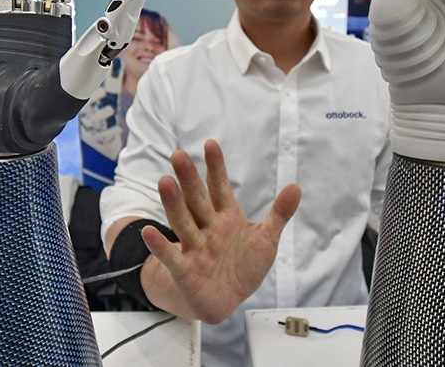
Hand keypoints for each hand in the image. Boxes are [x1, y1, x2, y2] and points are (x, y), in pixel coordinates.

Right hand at [140, 139, 300, 323]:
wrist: (226, 300)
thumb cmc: (243, 265)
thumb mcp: (266, 239)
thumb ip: (279, 213)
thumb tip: (296, 186)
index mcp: (226, 216)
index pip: (219, 187)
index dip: (216, 167)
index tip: (210, 144)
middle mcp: (207, 227)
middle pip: (197, 200)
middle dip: (189, 179)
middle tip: (179, 155)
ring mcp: (195, 248)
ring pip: (183, 222)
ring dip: (173, 203)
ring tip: (165, 181)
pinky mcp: (185, 271)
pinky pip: (172, 258)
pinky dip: (161, 246)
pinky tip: (148, 232)